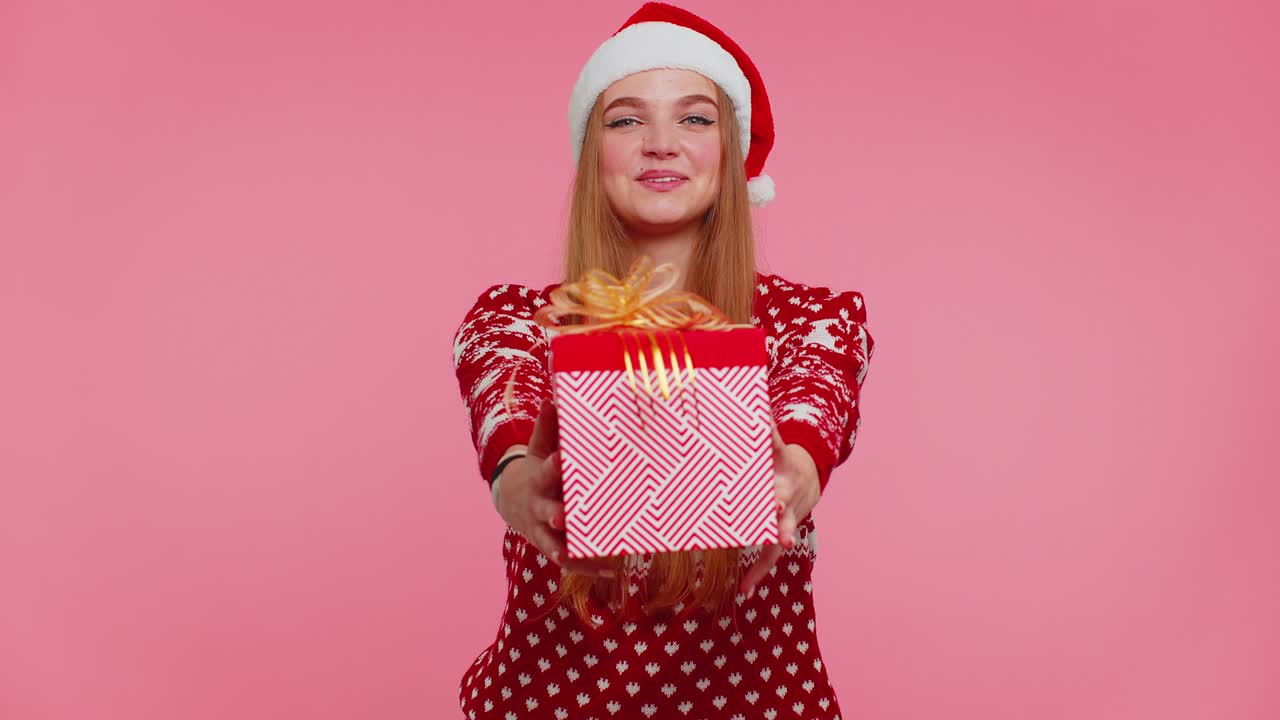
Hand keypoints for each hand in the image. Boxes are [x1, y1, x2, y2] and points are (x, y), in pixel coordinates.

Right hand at [496, 398, 615, 577]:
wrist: (512, 502)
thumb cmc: (536, 469)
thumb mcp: (537, 448)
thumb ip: (548, 427)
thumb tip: (552, 398)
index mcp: (539, 480)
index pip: (546, 472)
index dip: (553, 466)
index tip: (561, 459)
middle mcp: (540, 507)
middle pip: (547, 512)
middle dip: (555, 515)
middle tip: (564, 516)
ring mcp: (545, 530)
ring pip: (555, 543)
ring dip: (568, 550)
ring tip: (584, 556)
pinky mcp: (553, 547)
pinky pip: (572, 560)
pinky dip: (589, 566)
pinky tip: (612, 568)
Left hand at [738, 420, 820, 597]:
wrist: (806, 478)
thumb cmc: (782, 460)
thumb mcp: (777, 445)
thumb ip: (767, 429)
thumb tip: (757, 401)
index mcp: (785, 483)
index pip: (782, 489)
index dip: (779, 497)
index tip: (775, 502)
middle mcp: (788, 506)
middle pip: (787, 520)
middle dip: (783, 530)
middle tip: (782, 540)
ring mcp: (786, 525)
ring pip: (778, 546)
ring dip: (765, 565)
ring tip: (749, 584)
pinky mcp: (779, 539)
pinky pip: (769, 559)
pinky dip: (757, 575)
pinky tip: (744, 592)